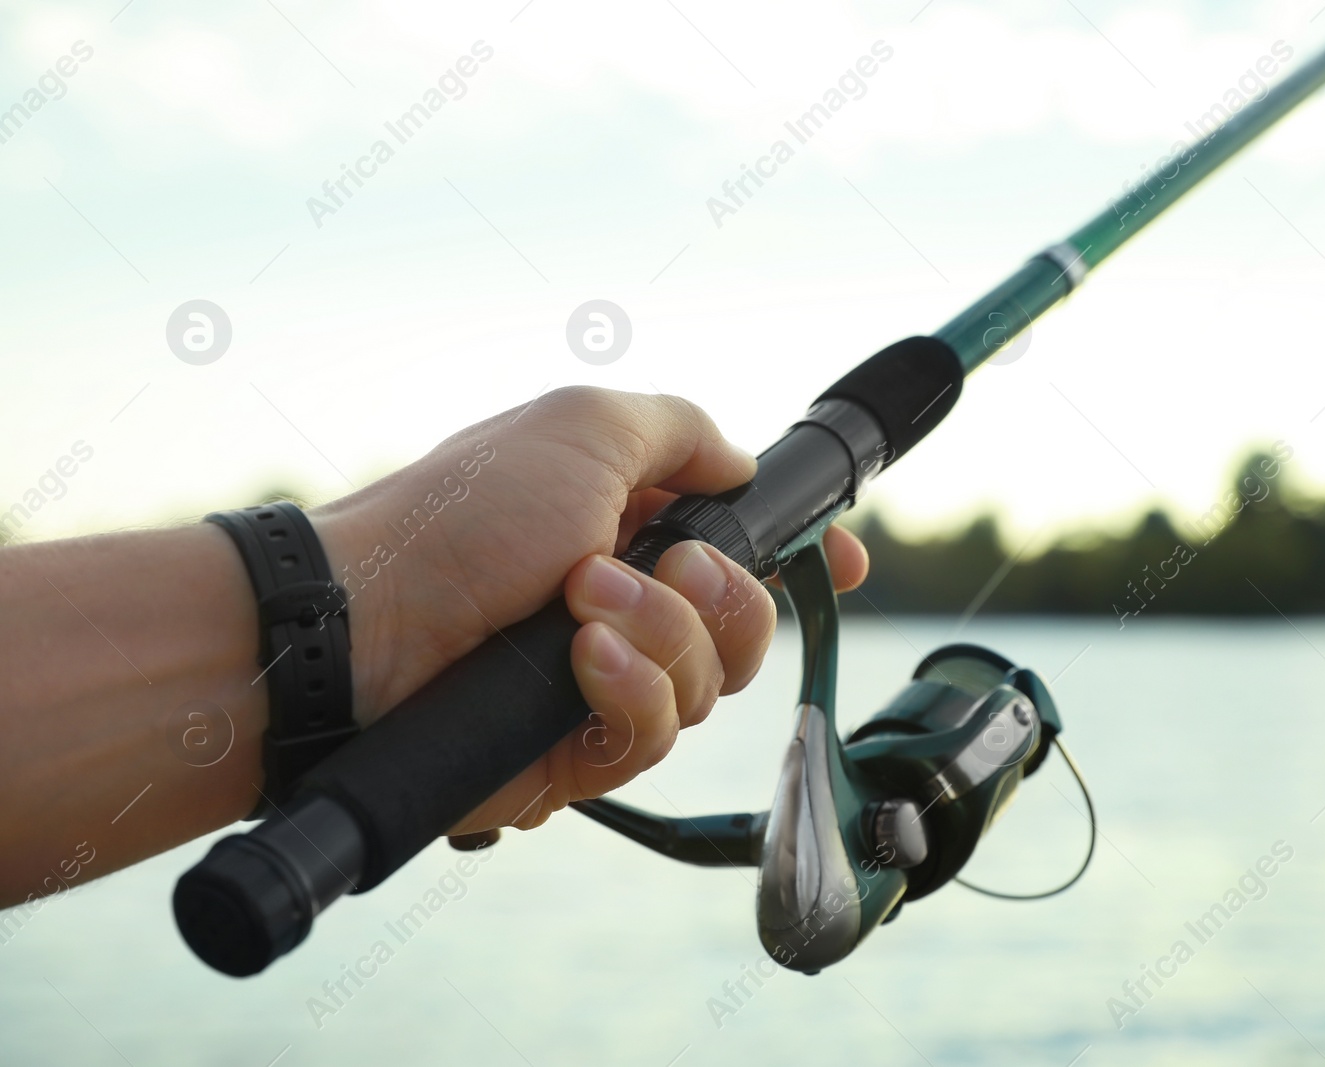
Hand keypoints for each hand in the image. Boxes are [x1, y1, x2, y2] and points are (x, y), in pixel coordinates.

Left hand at [310, 386, 867, 832]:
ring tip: (580, 604)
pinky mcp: (578, 754)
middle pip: (750, 624)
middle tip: (662, 565)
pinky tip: (579, 660)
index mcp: (633, 525)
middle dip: (723, 594)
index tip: (848, 563)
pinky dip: (629, 690)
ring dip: (661, 634)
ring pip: (713, 684)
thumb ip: (684, 431)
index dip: (806, 556)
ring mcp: (604, 682)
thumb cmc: (464, 515)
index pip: (748, 547)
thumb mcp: (585, 426)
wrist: (365, 628)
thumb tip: (743, 464)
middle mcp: (628, 605)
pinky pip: (657, 735)